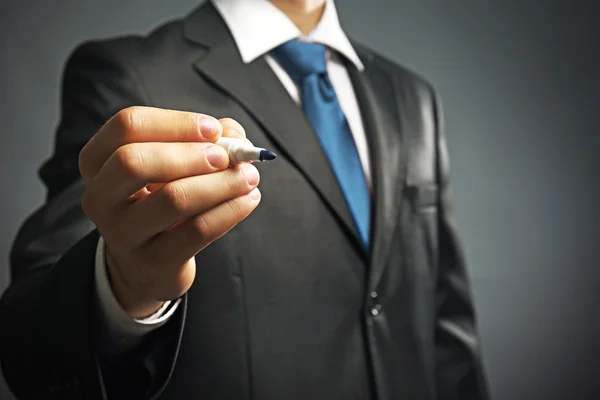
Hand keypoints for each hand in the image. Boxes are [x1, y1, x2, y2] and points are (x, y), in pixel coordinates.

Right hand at [79, 107, 260, 318]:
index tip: (213, 129)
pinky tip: (249, 199)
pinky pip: (198, 231)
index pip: (127, 126)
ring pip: (173, 199)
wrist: (148, 264)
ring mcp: (123, 234)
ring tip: (249, 176)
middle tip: (228, 157)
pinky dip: (231, 210)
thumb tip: (234, 134)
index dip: (175, 122)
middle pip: (135, 161)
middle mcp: (100, 197)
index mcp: (97, 161)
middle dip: (190, 154)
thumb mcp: (173, 167)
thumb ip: (203, 141)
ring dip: (221, 183)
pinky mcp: (154, 261)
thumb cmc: (162, 200)